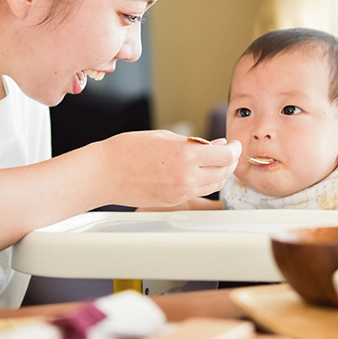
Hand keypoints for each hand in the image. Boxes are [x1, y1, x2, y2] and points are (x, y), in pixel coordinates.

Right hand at [102, 130, 240, 207]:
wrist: (103, 173)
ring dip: (220, 173)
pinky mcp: (173, 202)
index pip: (226, 156)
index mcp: (185, 156)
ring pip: (215, 185)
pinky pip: (199, 192)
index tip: (234, 144)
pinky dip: (206, 182)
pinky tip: (200, 171)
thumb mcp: (165, 137)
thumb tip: (217, 145)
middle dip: (230, 160)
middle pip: (224, 172)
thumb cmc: (127, 150)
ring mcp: (180, 192)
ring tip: (215, 160)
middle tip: (228, 150)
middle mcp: (186, 177)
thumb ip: (194, 142)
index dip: (235, 149)